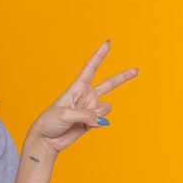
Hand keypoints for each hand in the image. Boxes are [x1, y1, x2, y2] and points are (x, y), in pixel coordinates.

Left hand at [27, 40, 138, 155]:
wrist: (46, 140)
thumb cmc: (49, 122)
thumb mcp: (65, 114)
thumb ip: (86, 115)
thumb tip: (102, 121)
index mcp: (76, 88)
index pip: (90, 68)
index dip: (99, 55)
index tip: (108, 43)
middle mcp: (86, 96)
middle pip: (109, 84)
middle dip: (123, 77)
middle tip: (136, 70)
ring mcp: (90, 109)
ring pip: (106, 107)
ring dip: (98, 114)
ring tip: (82, 119)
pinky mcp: (92, 122)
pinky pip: (103, 119)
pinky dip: (97, 123)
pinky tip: (86, 126)